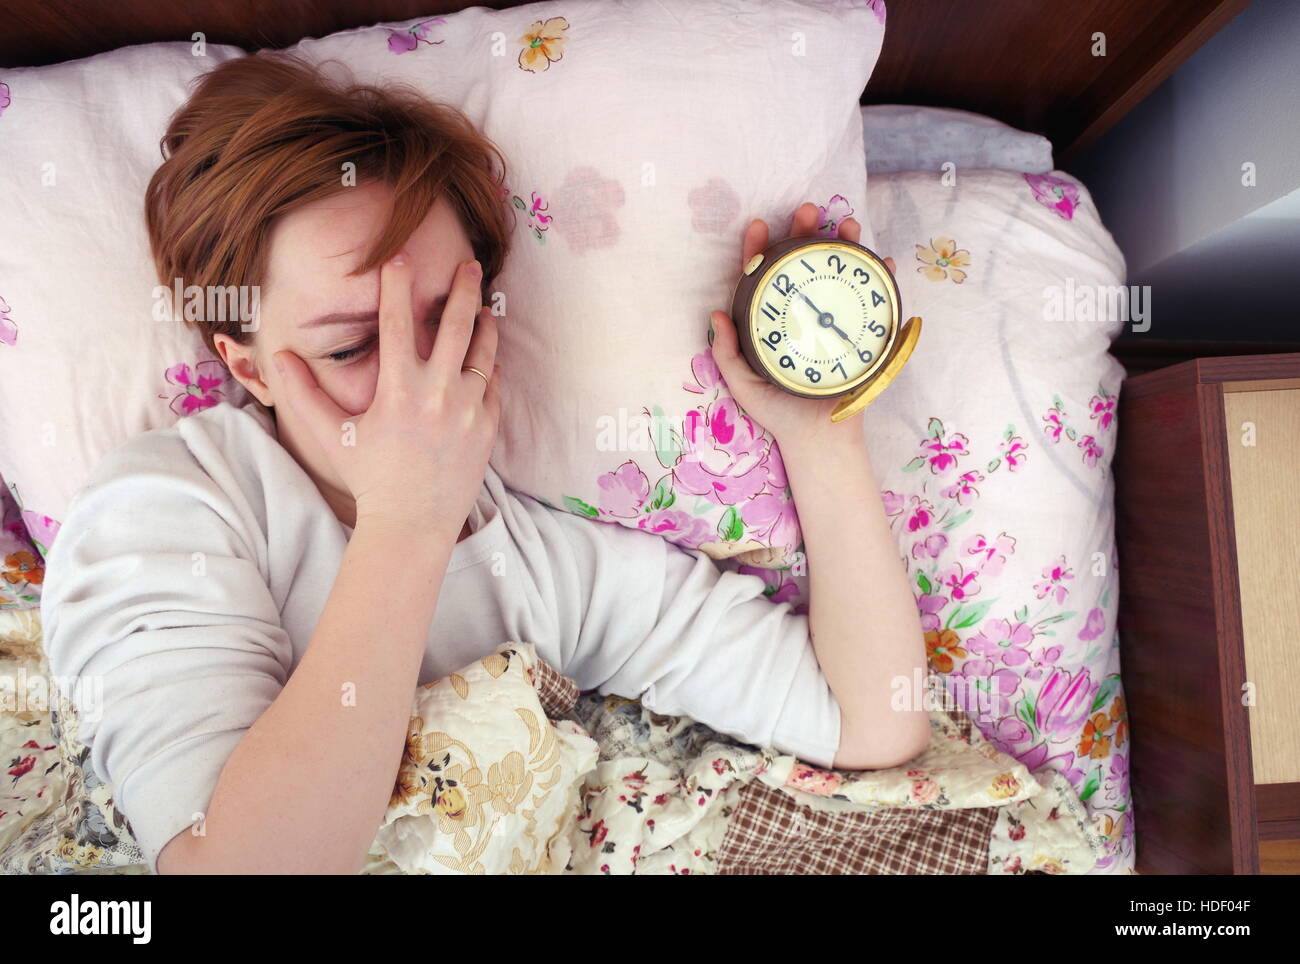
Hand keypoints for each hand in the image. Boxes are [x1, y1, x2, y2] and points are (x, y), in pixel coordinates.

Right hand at [272, 255, 500, 536]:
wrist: (412, 524)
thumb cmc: (369, 479)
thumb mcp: (331, 435)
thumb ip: (303, 394)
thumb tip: (278, 355)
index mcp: (399, 390)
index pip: (398, 322)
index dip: (397, 285)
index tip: (399, 257)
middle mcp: (439, 394)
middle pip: (458, 326)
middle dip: (464, 289)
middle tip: (470, 264)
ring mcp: (469, 410)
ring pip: (485, 352)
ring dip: (485, 324)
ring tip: (485, 307)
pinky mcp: (488, 428)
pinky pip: (494, 386)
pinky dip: (490, 367)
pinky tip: (486, 357)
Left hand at [709, 202, 894, 449]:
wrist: (818, 440)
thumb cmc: (777, 413)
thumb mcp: (742, 383)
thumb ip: (726, 353)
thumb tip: (715, 313)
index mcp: (773, 319)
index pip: (763, 275)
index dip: (758, 248)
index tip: (757, 226)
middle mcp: (804, 313)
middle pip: (803, 264)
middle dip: (805, 232)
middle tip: (807, 210)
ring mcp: (834, 320)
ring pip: (839, 273)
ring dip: (846, 244)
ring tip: (847, 224)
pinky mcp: (862, 332)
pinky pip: (874, 301)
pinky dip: (881, 279)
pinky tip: (882, 262)